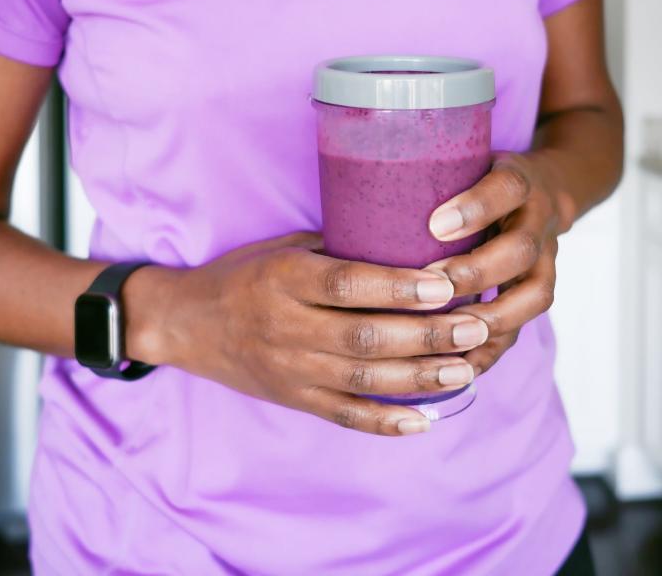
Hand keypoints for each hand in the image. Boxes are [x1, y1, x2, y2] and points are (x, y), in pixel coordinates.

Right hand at [124, 233, 490, 435]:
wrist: (186, 324)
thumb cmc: (242, 276)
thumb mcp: (282, 248)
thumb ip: (337, 248)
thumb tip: (407, 240)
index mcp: (283, 278)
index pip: (347, 284)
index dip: (399, 286)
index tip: (446, 283)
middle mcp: (286, 326)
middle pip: (365, 336)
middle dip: (427, 334)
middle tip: (475, 326)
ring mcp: (289, 368)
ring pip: (362, 378)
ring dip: (419, 378)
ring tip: (465, 368)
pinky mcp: (292, 398)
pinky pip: (343, 415)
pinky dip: (385, 422)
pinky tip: (424, 421)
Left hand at [426, 151, 566, 374]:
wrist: (539, 192)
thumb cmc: (477, 180)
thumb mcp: (461, 164)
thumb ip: (424, 177)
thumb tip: (348, 201)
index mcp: (518, 181)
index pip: (506, 187)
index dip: (475, 208)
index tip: (435, 225)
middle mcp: (538, 220)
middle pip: (521, 248)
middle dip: (476, 271)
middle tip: (432, 284)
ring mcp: (545, 260)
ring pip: (534, 294)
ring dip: (490, 317)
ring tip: (447, 332)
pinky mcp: (535, 294)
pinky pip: (523, 328)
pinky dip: (491, 349)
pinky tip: (457, 366)